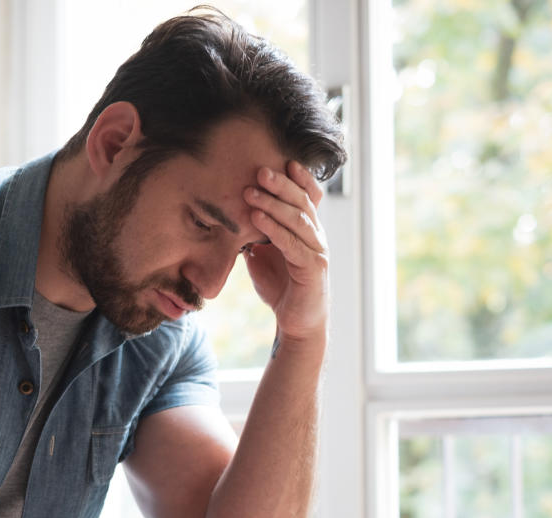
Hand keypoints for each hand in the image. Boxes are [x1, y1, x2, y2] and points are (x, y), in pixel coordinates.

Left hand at [242, 161, 328, 342]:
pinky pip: (292, 243)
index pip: (309, 197)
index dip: (299, 178)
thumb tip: (235, 216)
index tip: (282, 160)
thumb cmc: (282, 287)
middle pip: (303, 202)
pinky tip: (256, 218)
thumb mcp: (264, 255)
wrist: (297, 323)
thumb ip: (257, 235)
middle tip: (260, 169)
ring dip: (273, 203)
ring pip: (297, 219)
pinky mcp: (312, 268)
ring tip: (251, 191)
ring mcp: (317, 251)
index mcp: (308, 229)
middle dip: (281, 184)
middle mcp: (317, 236)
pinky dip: (274, 228)